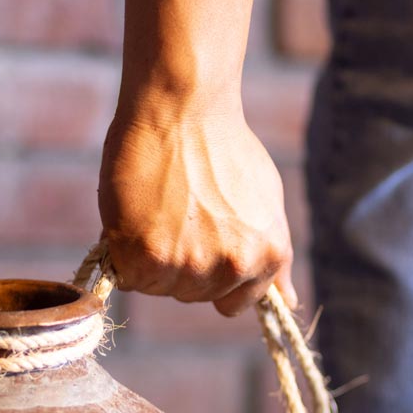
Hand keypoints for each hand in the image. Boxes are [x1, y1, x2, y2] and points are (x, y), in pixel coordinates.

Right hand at [99, 109, 297, 315]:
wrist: (182, 109)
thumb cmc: (222, 147)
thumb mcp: (266, 204)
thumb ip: (273, 257)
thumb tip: (288, 301)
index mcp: (267, 255)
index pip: (231, 304)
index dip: (211, 276)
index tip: (200, 243)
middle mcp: (232, 267)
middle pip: (191, 295)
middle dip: (179, 264)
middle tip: (175, 214)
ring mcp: (188, 265)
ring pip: (157, 288)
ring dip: (149, 260)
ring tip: (155, 212)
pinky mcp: (146, 257)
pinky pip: (127, 278)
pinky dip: (123, 255)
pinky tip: (134, 219)